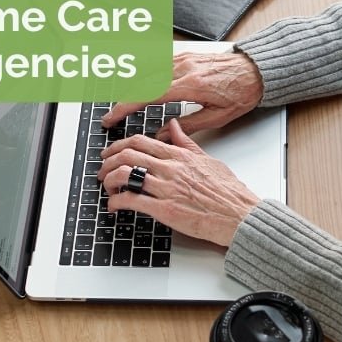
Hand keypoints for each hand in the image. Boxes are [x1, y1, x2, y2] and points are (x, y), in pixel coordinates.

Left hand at [98, 119, 258, 246]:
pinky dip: (116, 202)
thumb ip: (187, 143)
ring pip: (126, 175)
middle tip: (102, 170)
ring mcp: (167, 188)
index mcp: (180, 156)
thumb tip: (174, 126)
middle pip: (128, 155)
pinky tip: (114, 206)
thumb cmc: (229, 192)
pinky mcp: (165, 209)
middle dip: (108, 162)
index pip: (141, 141)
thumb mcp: (208, 159)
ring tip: (108, 188)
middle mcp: (171, 168)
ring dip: (109, 181)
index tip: (110, 153)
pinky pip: (132, 201)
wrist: (240, 215)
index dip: (119, 146)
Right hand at [101, 51, 263, 139]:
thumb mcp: (218, 117)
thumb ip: (187, 127)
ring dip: (132, 89)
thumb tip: (162, 136)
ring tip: (123, 107)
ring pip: (146, 72)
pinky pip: (157, 65)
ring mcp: (183, 59)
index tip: (112, 118)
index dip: (126, 108)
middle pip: (141, 83)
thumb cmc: (242, 91)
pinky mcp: (185, 56)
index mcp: (190, 84)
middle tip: (112, 117)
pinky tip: (140, 88)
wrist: (257, 69)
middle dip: (123, 101)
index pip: (148, 95)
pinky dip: (145, 78)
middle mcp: (183, 67)